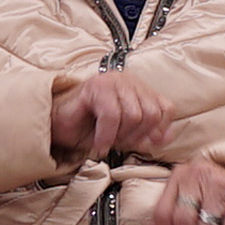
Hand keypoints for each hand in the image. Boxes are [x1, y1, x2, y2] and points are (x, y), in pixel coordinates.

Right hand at [49, 69, 173, 161]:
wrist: (57, 127)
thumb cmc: (89, 130)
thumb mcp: (126, 136)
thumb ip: (148, 135)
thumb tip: (167, 136)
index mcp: (139, 89)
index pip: (166, 109)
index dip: (156, 131)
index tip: (139, 143)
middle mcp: (128, 81)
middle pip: (151, 113)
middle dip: (136, 136)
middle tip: (119, 144)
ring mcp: (112, 81)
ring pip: (134, 114)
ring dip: (120, 136)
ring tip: (107, 141)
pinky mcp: (95, 87)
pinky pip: (111, 115)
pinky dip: (106, 136)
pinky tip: (99, 143)